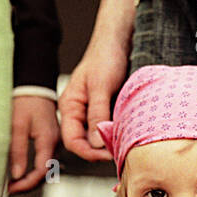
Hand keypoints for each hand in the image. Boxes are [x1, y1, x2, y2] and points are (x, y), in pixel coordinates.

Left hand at [8, 95, 60, 193]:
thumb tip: (16, 175)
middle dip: (26, 186)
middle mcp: (55, 145)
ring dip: (29, 180)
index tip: (9, 189)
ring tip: (12, 185)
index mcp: (48, 141)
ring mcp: (55, 144)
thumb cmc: (25, 102)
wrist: (35, 86)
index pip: (40, 172)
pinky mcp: (50, 142)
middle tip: (7, 191)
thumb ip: (18, 150)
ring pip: (45, 171)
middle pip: (44, 175)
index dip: (25, 184)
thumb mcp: (17, 125)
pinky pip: (44, 163)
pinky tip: (20, 175)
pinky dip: (32, 172)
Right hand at [59, 34, 129, 162]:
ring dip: (109, 143)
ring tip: (124, 144)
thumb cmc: (105, 58)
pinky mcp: (104, 111)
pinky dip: (115, 134)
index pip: (72, 140)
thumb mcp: (101, 86)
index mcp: (69, 107)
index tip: (107, 155)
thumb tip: (96, 142)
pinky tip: (126, 134)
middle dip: (100, 151)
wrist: (117, 42)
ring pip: (96, 138)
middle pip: (84, 143)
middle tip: (119, 151)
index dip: (88, 152)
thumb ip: (97, 113)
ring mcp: (91, 113)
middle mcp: (78, 113)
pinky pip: (107, 129)